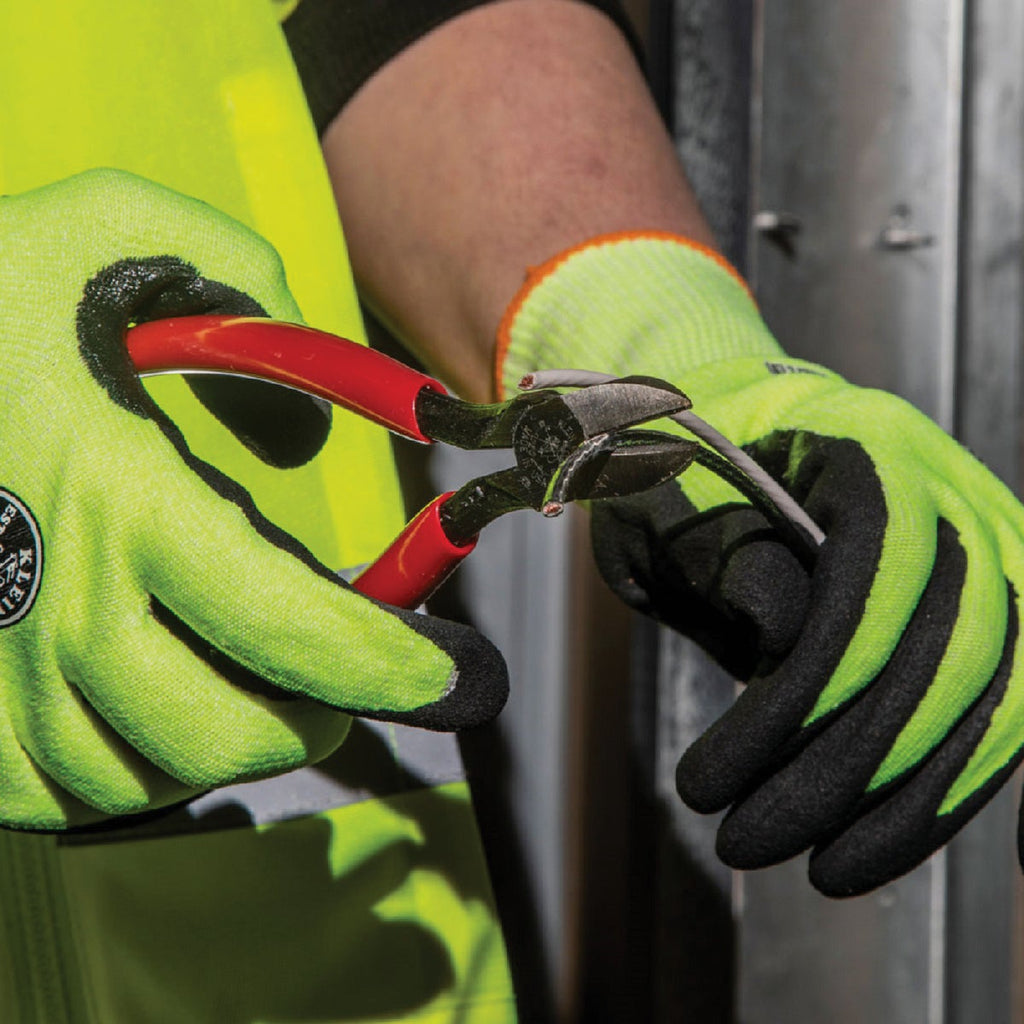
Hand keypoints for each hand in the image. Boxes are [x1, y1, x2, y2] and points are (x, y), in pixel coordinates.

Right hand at [0, 169, 506, 830]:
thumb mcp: (124, 231)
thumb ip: (252, 301)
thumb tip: (307, 441)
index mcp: (119, 494)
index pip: (294, 627)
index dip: (396, 668)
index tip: (459, 678)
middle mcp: (53, 597)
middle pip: (223, 733)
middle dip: (316, 717)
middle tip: (351, 680)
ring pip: (139, 778)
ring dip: (230, 748)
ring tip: (264, 692)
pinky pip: (50, 789)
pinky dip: (127, 777)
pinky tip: (156, 722)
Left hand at [499, 232, 1023, 895]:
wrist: (728, 438)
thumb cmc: (682, 466)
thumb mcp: (663, 498)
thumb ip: (718, 549)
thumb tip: (792, 641)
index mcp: (867, 438)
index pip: (877, 573)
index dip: (813, 690)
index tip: (723, 772)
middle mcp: (952, 486)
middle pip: (951, 643)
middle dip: (849, 764)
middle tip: (745, 842)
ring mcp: (988, 545)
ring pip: (994, 690)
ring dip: (903, 799)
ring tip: (810, 869)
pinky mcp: (988, 608)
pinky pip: (996, 708)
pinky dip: (939, 788)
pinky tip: (869, 847)